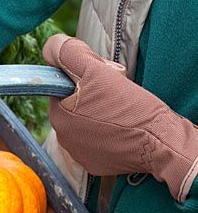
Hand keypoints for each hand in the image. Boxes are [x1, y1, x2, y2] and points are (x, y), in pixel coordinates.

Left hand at [43, 34, 197, 201]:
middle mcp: (64, 139)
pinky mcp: (97, 164)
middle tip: (116, 92)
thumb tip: (52, 47)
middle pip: (74, 104)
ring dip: (100, 112)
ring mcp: (80, 154)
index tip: (103, 77)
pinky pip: (99, 141)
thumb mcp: (97, 71)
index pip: (62, 86)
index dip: (83, 75)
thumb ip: (69, 54)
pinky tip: (125, 127)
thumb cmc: (129, 108)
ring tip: (123, 110)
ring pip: (86, 122)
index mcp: (58, 116)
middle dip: (91, 94)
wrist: (159, 144)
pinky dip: (109, 133)